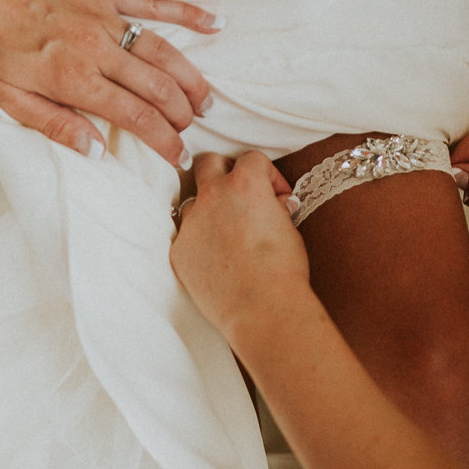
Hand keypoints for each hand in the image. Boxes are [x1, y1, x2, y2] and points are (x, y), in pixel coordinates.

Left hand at [0, 0, 220, 165]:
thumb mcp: (4, 98)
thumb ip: (53, 125)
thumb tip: (95, 151)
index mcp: (74, 80)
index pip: (136, 117)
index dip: (164, 140)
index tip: (178, 156)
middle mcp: (97, 49)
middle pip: (157, 87)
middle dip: (181, 113)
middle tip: (191, 129)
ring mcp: (105, 17)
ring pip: (163, 51)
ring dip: (190, 78)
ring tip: (206, 99)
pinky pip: (153, 3)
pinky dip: (187, 13)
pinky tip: (214, 22)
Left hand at [170, 151, 303, 343]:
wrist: (262, 309)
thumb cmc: (283, 271)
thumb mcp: (289, 229)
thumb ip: (276, 208)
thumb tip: (274, 205)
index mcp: (245, 184)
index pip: (251, 158)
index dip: (268, 175)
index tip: (277, 195)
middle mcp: (212, 196)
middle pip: (208, 163)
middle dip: (224, 173)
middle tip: (240, 197)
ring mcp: (191, 223)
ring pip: (194, 203)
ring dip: (210, 212)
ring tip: (229, 237)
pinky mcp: (179, 251)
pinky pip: (187, 238)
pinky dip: (201, 244)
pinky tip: (218, 263)